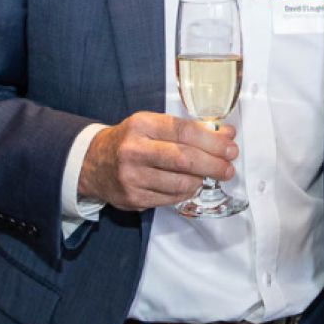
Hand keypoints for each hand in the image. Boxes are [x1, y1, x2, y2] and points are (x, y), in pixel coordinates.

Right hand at [78, 112, 236, 211]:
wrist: (92, 163)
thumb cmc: (131, 141)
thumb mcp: (153, 125)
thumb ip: (189, 129)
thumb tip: (226, 134)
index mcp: (141, 125)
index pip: (184, 131)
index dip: (212, 141)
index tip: (230, 147)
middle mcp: (134, 150)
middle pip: (184, 159)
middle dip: (213, 164)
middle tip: (228, 168)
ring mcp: (131, 176)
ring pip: (179, 182)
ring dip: (200, 181)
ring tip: (206, 176)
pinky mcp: (132, 198)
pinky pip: (170, 198)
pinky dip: (185, 192)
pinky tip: (188, 185)